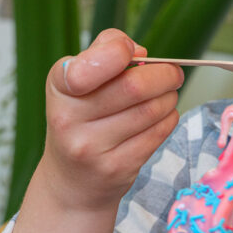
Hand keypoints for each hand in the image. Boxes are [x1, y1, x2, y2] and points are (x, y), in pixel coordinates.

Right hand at [43, 28, 183, 210]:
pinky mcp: (116, 168)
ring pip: (151, 111)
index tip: (132, 53)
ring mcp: (92, 148)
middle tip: (173, 74)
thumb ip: (104, 52)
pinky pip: (157, 134)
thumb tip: (140, 52)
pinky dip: (168, 119)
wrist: (71, 180)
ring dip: (169, 98)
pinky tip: (162, 116)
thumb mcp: (79, 80)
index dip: (116, 53)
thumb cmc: (81, 119)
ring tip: (166, 95)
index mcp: (60, 87)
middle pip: (133, 87)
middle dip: (164, 75)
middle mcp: (69, 119)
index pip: (86, 69)